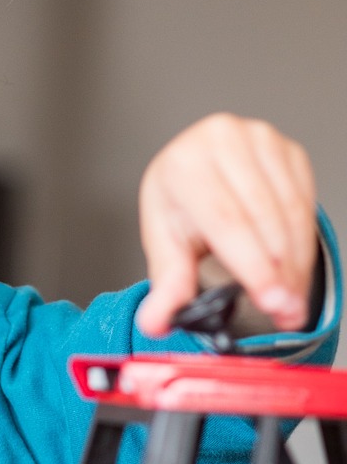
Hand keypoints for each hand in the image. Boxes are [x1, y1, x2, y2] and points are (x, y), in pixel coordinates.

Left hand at [136, 114, 316, 336]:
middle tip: (286, 311)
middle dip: (280, 273)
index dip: (252, 265)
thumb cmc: (180, 205)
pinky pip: (306, 202)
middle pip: (263, 216)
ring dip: (297, 263)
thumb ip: (167, 284)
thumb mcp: (166, 242)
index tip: (271, 300)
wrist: (196, 170)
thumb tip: (156, 323)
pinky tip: (296, 272)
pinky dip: (304, 243)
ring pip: (291, 211)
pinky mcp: (288, 149)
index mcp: (184, 165)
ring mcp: (260, 140)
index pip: (226, 221)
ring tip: (292, 301)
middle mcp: (222, 142)